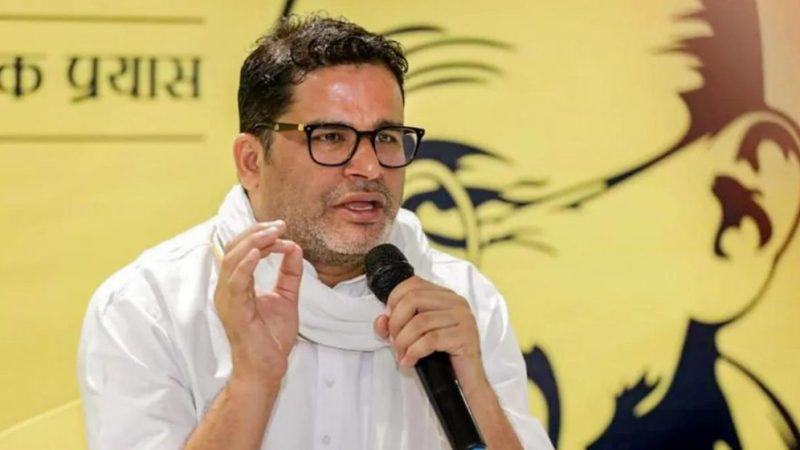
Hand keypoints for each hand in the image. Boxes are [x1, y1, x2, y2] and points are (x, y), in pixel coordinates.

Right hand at [214, 221, 303, 384]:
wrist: (268, 367)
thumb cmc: (271, 337)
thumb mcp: (286, 296)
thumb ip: (289, 273)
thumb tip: (294, 247)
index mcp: (236, 284)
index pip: (241, 249)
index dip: (259, 234)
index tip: (282, 228)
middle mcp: (227, 289)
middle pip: (234, 248)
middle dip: (256, 232)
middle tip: (279, 225)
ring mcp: (227, 299)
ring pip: (232, 260)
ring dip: (254, 242)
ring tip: (273, 233)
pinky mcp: (234, 310)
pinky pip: (235, 282)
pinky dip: (246, 264)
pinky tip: (259, 252)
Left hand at [373, 276, 488, 393]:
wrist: (467, 381)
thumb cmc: (441, 356)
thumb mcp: (415, 336)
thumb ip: (397, 324)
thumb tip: (381, 320)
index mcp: (445, 296)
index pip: (413, 284)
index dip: (394, 300)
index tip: (389, 321)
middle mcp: (456, 302)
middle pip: (414, 299)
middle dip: (396, 322)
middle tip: (395, 343)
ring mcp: (464, 318)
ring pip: (420, 322)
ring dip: (403, 341)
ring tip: (401, 355)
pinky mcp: (466, 337)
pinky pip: (431, 340)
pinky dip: (414, 352)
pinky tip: (409, 362)